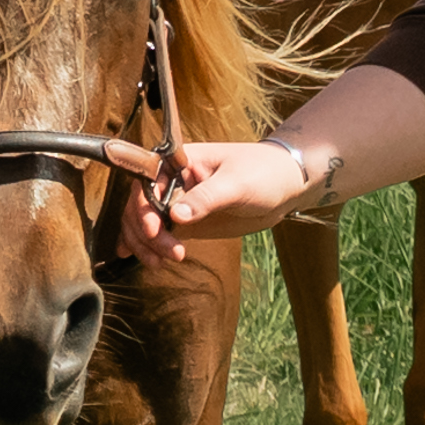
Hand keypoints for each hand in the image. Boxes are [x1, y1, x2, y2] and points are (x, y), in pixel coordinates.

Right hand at [143, 134, 321, 264]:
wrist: (284, 187)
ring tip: (160, 263)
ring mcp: (178, 202)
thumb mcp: (236, 184)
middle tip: (169, 253)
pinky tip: (149, 261)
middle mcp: (172, 181)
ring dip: (146, 244)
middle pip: (140, 206)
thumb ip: (205, 199)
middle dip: (146, 233)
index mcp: (179, 161)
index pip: (147, 182)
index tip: (154, 230)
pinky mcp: (187, 222)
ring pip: (144, 223)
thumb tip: (176, 216)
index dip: (142, 207)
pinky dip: (150, 248)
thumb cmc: (263, 173)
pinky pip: (160, 234)